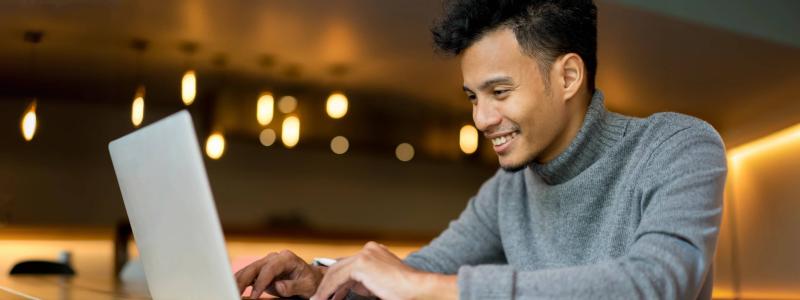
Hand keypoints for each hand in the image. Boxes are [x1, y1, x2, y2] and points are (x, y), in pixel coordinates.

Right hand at [234, 250, 323, 298]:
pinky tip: (232, 288)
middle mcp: (274, 258)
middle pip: (254, 267)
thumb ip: (293, 286)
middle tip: (234, 292)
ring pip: (248, 270)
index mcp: (286, 258)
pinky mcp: (262, 271)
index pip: (269, 269)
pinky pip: (248, 275)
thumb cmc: (310, 281)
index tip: (255, 295)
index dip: (260, 282)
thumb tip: (278, 286)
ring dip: (238, 281)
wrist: (311, 278)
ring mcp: (267, 263)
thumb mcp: (307, 285)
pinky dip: (240, 282)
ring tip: (230, 291)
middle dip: (243, 280)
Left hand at [311, 241, 456, 299]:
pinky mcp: (362, 264)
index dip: (337, 281)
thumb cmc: (403, 291)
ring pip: (336, 271)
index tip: (330, 294)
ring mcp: (365, 254)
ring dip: (325, 288)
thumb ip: (363, 281)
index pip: (348, 264)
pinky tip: (323, 299)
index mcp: (374, 252)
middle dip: (329, 284)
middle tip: (320, 298)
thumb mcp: (378, 283)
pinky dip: (328, 290)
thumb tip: (347, 288)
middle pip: (340, 266)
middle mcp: (369, 249)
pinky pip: (338, 278)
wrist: (417, 290)